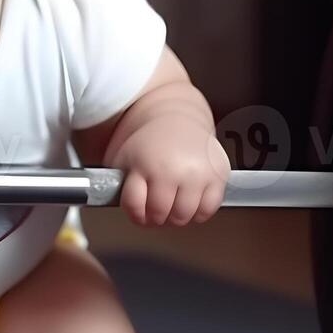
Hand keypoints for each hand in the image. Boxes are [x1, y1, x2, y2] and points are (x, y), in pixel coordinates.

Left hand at [108, 115, 229, 226]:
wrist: (176, 116)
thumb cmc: (149, 142)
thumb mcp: (124, 158)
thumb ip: (118, 184)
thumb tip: (115, 208)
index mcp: (145, 164)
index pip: (135, 206)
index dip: (134, 214)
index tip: (138, 212)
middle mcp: (173, 169)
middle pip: (160, 215)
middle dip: (154, 216)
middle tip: (155, 208)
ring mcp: (198, 173)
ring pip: (184, 216)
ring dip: (175, 216)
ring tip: (171, 203)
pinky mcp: (217, 174)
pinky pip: (208, 210)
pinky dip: (198, 212)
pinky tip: (190, 200)